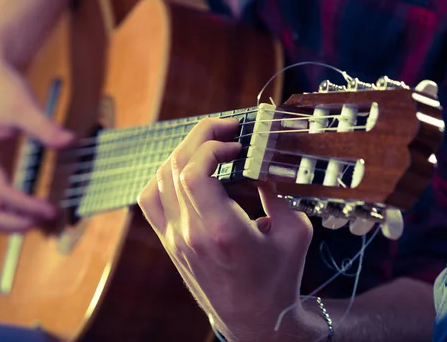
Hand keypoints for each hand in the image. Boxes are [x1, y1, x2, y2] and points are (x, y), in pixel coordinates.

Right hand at [0, 45, 72, 232]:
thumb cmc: (3, 89)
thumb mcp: (24, 105)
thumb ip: (45, 126)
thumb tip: (69, 141)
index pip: (0, 192)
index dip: (26, 205)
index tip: (50, 210)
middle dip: (16, 222)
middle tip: (47, 221)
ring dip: (13, 222)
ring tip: (43, 220)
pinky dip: (11, 211)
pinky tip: (34, 208)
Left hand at [137, 118, 313, 339]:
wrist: (254, 320)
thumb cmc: (278, 279)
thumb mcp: (295, 233)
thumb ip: (279, 193)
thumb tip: (263, 160)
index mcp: (223, 231)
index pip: (194, 171)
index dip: (212, 144)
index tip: (237, 142)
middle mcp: (191, 233)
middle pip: (176, 167)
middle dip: (200, 136)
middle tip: (224, 127)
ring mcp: (175, 239)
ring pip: (159, 179)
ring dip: (183, 152)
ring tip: (208, 144)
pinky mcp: (169, 242)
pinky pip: (150, 199)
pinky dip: (163, 176)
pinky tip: (185, 169)